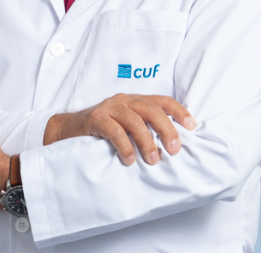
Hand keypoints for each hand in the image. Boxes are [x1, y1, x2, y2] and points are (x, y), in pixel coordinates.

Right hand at [43, 94, 195, 165]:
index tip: (192, 126)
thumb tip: (171, 146)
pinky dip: (124, 145)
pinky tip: (129, 159)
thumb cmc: (103, 131)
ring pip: (134, 120)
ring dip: (146, 141)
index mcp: (135, 100)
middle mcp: (124, 100)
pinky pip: (113, 130)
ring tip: (153, 160)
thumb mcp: (126, 125)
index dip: (178, 111)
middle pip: (151, 110)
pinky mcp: (95, 118)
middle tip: (174, 149)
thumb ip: (144, 128)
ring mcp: (109, 107)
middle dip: (166, 129)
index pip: (161, 101)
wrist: (68, 130)